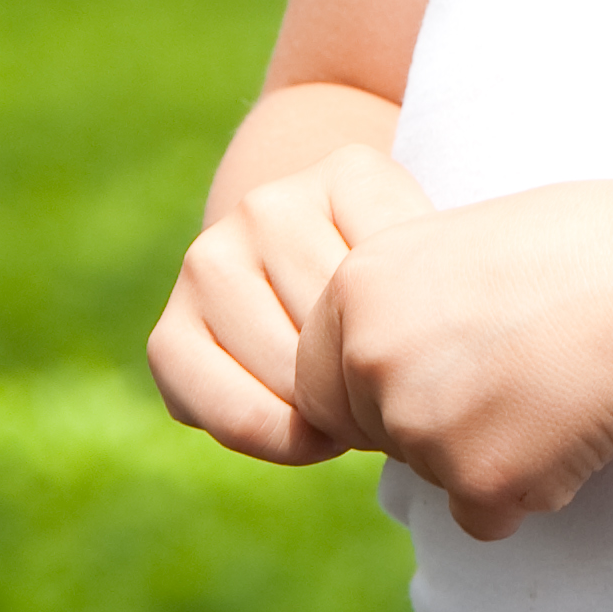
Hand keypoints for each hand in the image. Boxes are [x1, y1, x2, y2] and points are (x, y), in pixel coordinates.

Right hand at [147, 143, 432, 462]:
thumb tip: (442, 377)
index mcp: (348, 174)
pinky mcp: (170, 332)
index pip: (402, 282)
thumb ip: (442, 290)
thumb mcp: (431, 261)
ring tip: (352, 405)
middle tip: (391, 395)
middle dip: (373, 387)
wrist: (305, 261)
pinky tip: (303, 430)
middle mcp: (266, 206)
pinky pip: (228, 412)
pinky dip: (275, 437)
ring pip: (291, 378)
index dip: (426, 346)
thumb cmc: (395, 282)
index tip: (433, 359)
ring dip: (328, 415)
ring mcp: (209, 259)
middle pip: (341, 337)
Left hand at [295, 176, 612, 541]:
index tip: (447, 364)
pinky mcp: (478, 480)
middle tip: (511, 374)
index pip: (321, 381)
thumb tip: (368, 373)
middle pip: (375, 433)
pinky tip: (574, 427)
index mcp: (356, 289)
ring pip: (435, 474)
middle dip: (432, 423)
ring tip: (555, 384)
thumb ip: (396, 308)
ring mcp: (420, 423)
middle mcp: (370, 357)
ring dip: (489, 451)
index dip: (382, 383)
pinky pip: (487, 515)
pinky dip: (531, 487)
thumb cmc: (578, 246)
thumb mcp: (454, 247)